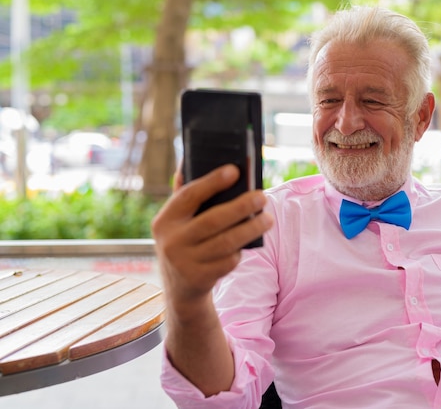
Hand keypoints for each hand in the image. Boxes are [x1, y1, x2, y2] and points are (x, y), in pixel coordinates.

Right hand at [152, 164, 273, 314]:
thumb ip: (185, 194)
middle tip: (262, 196)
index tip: (235, 170)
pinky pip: (228, 261)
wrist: (179, 289)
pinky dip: (241, 251)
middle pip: (213, 220)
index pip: (189, 196)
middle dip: (241, 206)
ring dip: (251, 228)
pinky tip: (249, 243)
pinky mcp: (200, 279)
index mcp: (165, 220)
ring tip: (268, 219)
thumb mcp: (177, 222)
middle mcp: (171, 241)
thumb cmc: (185, 242)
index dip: (212, 182)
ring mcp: (185, 262)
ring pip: (226, 242)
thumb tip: (190, 159)